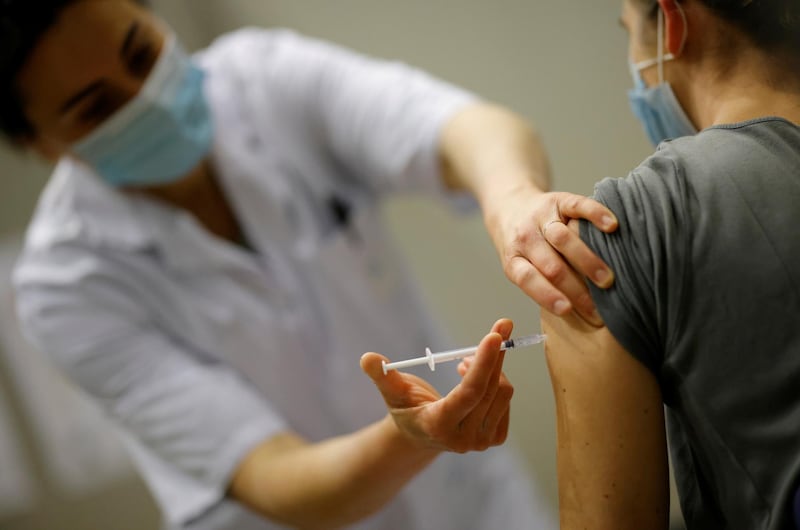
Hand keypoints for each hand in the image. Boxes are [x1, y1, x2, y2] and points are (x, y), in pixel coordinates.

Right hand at [360, 319, 514, 452]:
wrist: (420, 436)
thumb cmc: (405, 408)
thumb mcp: (392, 392)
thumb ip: (382, 375)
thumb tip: (368, 358)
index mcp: (438, 425)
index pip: (469, 393)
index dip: (483, 363)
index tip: (494, 335)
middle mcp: (463, 438)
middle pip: (490, 389)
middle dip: (494, 355)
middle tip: (498, 328)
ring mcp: (481, 442)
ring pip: (503, 392)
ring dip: (492, 367)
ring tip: (466, 361)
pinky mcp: (495, 438)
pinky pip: (506, 400)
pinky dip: (497, 381)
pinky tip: (477, 379)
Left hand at [485, 185, 617, 325]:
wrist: (510, 205)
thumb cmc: (522, 248)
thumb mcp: (520, 267)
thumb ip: (541, 284)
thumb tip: (575, 315)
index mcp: (513, 260)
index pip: (528, 279)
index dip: (547, 295)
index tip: (568, 310)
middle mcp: (525, 238)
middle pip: (551, 265)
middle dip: (576, 288)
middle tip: (599, 307)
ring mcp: (541, 217)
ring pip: (563, 238)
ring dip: (587, 260)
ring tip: (607, 279)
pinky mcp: (559, 199)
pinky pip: (578, 205)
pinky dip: (596, 215)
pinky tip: (611, 226)